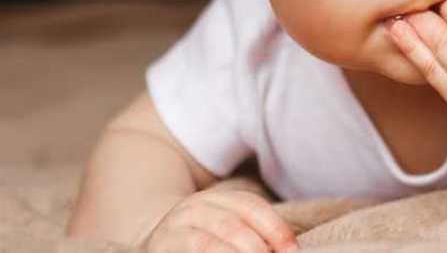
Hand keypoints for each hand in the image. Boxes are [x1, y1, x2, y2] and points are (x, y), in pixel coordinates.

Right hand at [138, 188, 296, 252]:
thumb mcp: (226, 227)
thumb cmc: (203, 239)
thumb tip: (288, 251)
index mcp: (218, 199)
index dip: (275, 229)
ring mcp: (173, 228)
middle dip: (256, 248)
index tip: (292, 250)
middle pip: (232, 225)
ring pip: (208, 243)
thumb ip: (253, 234)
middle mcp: (194, 208)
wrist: (154, 241)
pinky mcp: (159, 248)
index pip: (252, 207)